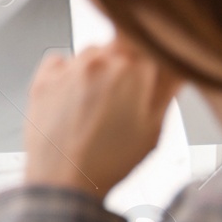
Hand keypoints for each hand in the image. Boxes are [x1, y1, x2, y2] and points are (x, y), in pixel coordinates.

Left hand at [23, 38, 179, 197]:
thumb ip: (168, 88)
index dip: (148, 56)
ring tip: (94, 107)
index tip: (147, 70)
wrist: (63, 180)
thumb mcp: (154, 127)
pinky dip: (66, 74)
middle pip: (118, 47)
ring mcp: (68, 68)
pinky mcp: (43, 78)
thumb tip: (177, 63)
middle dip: (123, 67)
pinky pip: (60, 61)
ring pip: (89, 54)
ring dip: (95, 70)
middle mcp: (99, 60)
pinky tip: (72, 101)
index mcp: (133, 69)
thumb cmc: (109, 161)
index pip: (148, 41)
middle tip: (121, 100)